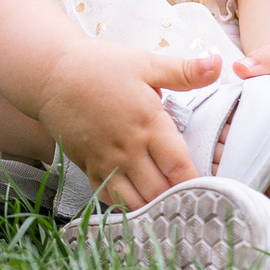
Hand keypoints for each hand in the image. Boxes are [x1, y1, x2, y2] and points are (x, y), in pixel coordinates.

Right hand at [36, 43, 222, 208]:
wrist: (50, 73)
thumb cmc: (99, 66)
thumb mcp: (144, 63)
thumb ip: (184, 71)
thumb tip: (218, 65)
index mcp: (148, 124)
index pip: (180, 168)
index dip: (199, 183)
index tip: (212, 187)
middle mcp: (128, 148)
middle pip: (160, 191)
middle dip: (178, 197)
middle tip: (193, 198)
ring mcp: (105, 160)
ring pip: (135, 201)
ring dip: (153, 205)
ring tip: (168, 202)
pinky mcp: (87, 166)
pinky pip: (109, 198)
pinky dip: (126, 205)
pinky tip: (138, 200)